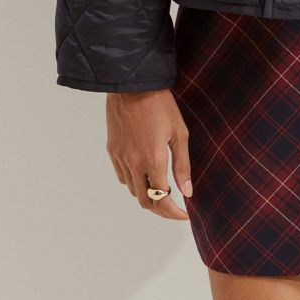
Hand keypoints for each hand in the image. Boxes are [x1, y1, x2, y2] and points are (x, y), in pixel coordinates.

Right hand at [105, 90, 191, 220]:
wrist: (132, 84)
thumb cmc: (160, 105)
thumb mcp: (179, 133)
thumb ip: (182, 165)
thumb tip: (187, 192)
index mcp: (153, 160)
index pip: (162, 199)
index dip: (174, 212)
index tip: (185, 214)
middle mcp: (133, 163)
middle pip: (145, 201)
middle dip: (161, 210)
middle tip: (174, 209)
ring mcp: (120, 157)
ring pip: (132, 190)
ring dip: (147, 197)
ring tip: (162, 192)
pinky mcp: (112, 150)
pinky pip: (122, 176)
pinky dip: (134, 183)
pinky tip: (145, 175)